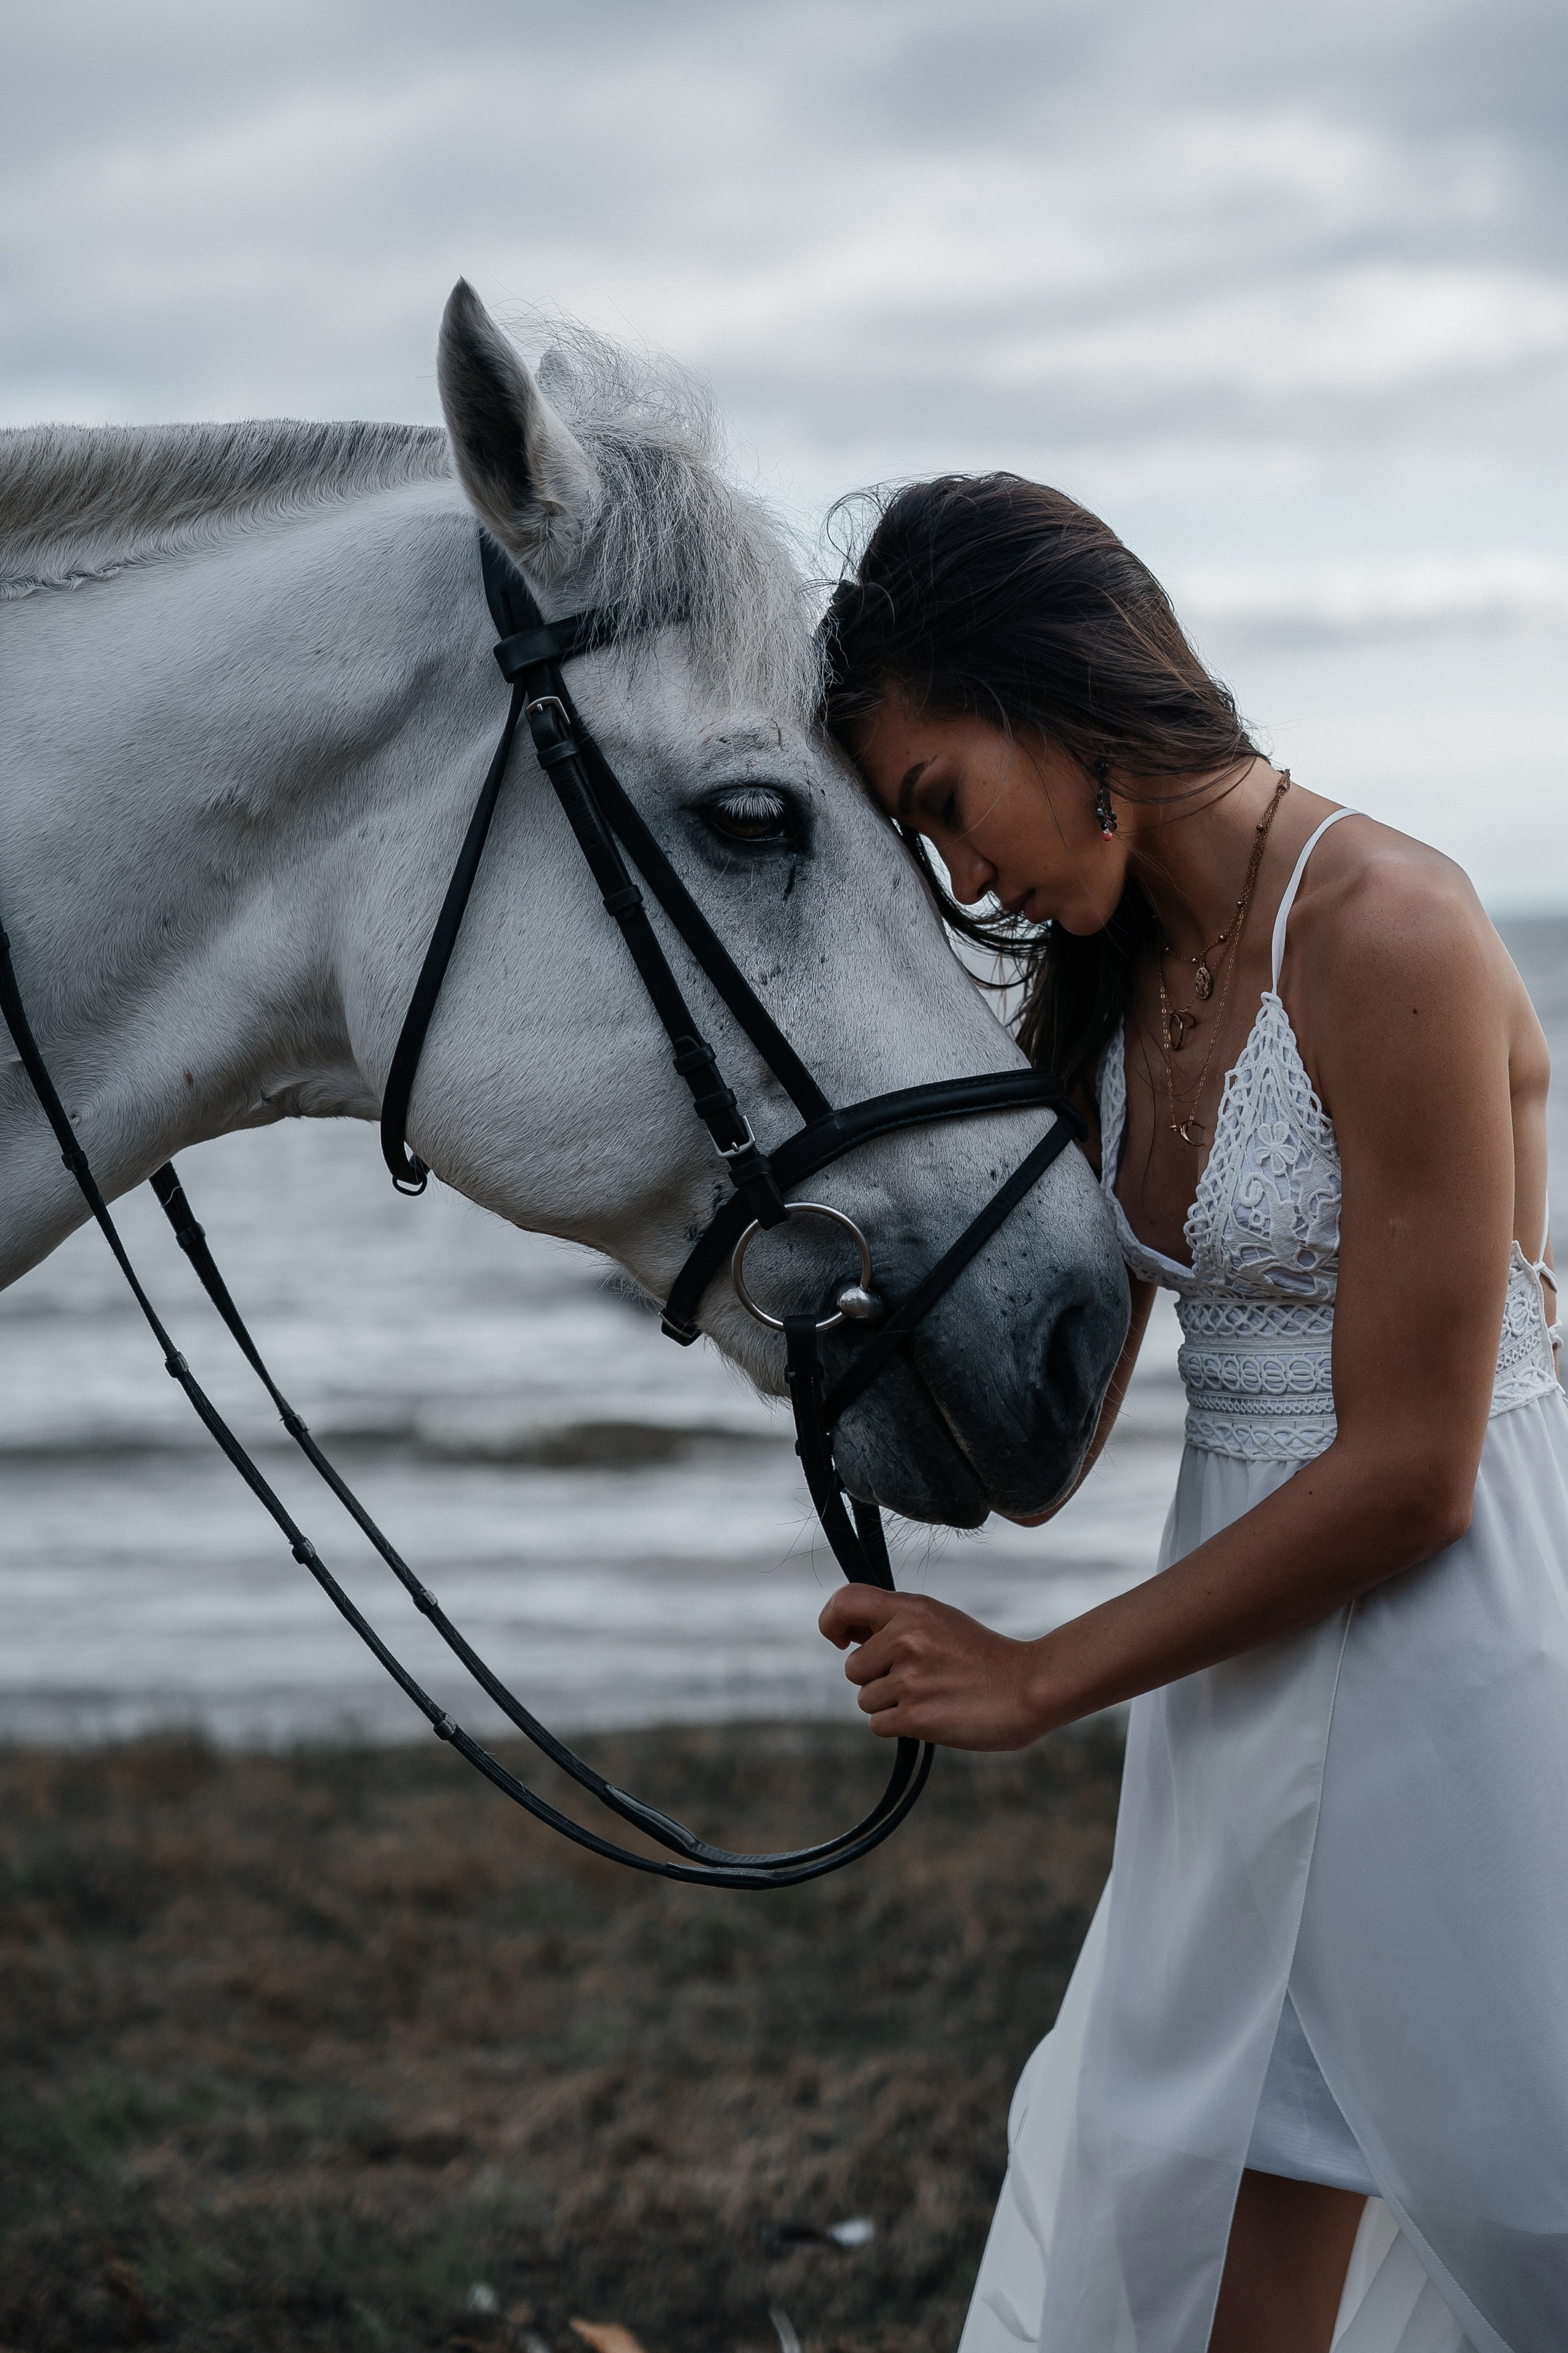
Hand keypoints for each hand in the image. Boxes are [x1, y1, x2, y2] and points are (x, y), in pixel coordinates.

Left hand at [817, 1586, 1046, 1749]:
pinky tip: (931, 1715)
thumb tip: (848, 1634)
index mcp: (911, 1609)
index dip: (831, 1621)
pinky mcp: (915, 1716)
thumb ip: (896, 1622)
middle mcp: (905, 1639)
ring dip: (891, 1705)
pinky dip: (899, 1726)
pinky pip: (878, 1725)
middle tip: (919, 1678)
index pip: (846, 1601)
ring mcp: (909, 1678)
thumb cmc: (983, 1656)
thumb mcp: (940, 1620)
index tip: (841, 1639)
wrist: (1028, 1688)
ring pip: (865, 1700)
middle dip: (876, 1679)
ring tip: (932, 1695)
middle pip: (853, 1669)